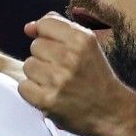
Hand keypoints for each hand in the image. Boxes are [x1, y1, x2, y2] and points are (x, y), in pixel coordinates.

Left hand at [18, 13, 128, 135]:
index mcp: (81, 39)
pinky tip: (49, 94)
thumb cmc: (95, 76)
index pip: (44, 24)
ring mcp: (58, 80)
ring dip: (38, 75)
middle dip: (44, 57)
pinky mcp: (47, 100)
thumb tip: (29, 28)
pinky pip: (23, 87)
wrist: (111, 112)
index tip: (57, 48)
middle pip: (35, 46)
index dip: (46, 36)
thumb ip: (58, 28)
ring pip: (28, 66)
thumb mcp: (86, 45)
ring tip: (56, 83)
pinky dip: (32, 92)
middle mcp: (70, 57)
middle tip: (62, 71)